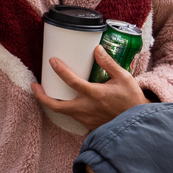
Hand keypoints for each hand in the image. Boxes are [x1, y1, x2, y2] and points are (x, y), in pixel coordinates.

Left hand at [31, 44, 149, 130]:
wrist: (137, 123)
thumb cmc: (131, 99)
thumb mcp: (124, 78)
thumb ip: (109, 64)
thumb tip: (97, 48)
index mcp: (94, 94)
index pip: (71, 81)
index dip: (60, 70)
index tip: (52, 61)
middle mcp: (85, 108)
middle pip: (55, 105)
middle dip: (41, 96)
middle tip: (35, 85)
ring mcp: (84, 118)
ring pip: (61, 111)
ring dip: (52, 101)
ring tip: (47, 89)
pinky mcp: (86, 124)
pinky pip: (71, 115)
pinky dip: (64, 107)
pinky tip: (63, 99)